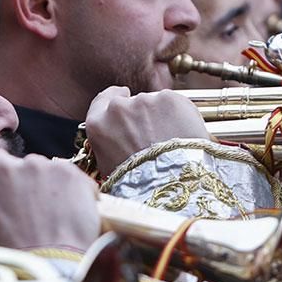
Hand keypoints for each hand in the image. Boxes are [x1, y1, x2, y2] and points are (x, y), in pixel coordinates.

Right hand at [0, 151, 100, 249]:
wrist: (49, 266)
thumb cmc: (15, 256)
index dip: (7, 176)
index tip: (13, 189)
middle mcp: (7, 166)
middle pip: (22, 164)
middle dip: (29, 181)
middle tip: (36, 210)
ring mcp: (38, 165)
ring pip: (47, 169)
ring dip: (51, 185)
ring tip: (55, 216)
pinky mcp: (67, 170)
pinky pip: (71, 176)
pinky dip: (74, 190)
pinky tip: (71, 214)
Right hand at [85, 87, 208, 175]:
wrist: (169, 185)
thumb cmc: (139, 186)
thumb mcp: (109, 166)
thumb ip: (110, 143)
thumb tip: (119, 139)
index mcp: (98, 123)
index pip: (102, 100)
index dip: (114, 96)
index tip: (122, 95)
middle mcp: (118, 108)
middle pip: (132, 102)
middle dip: (142, 115)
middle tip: (154, 135)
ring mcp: (144, 101)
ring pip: (155, 103)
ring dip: (162, 116)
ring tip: (171, 140)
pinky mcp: (170, 99)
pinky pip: (175, 104)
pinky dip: (180, 115)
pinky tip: (182, 135)